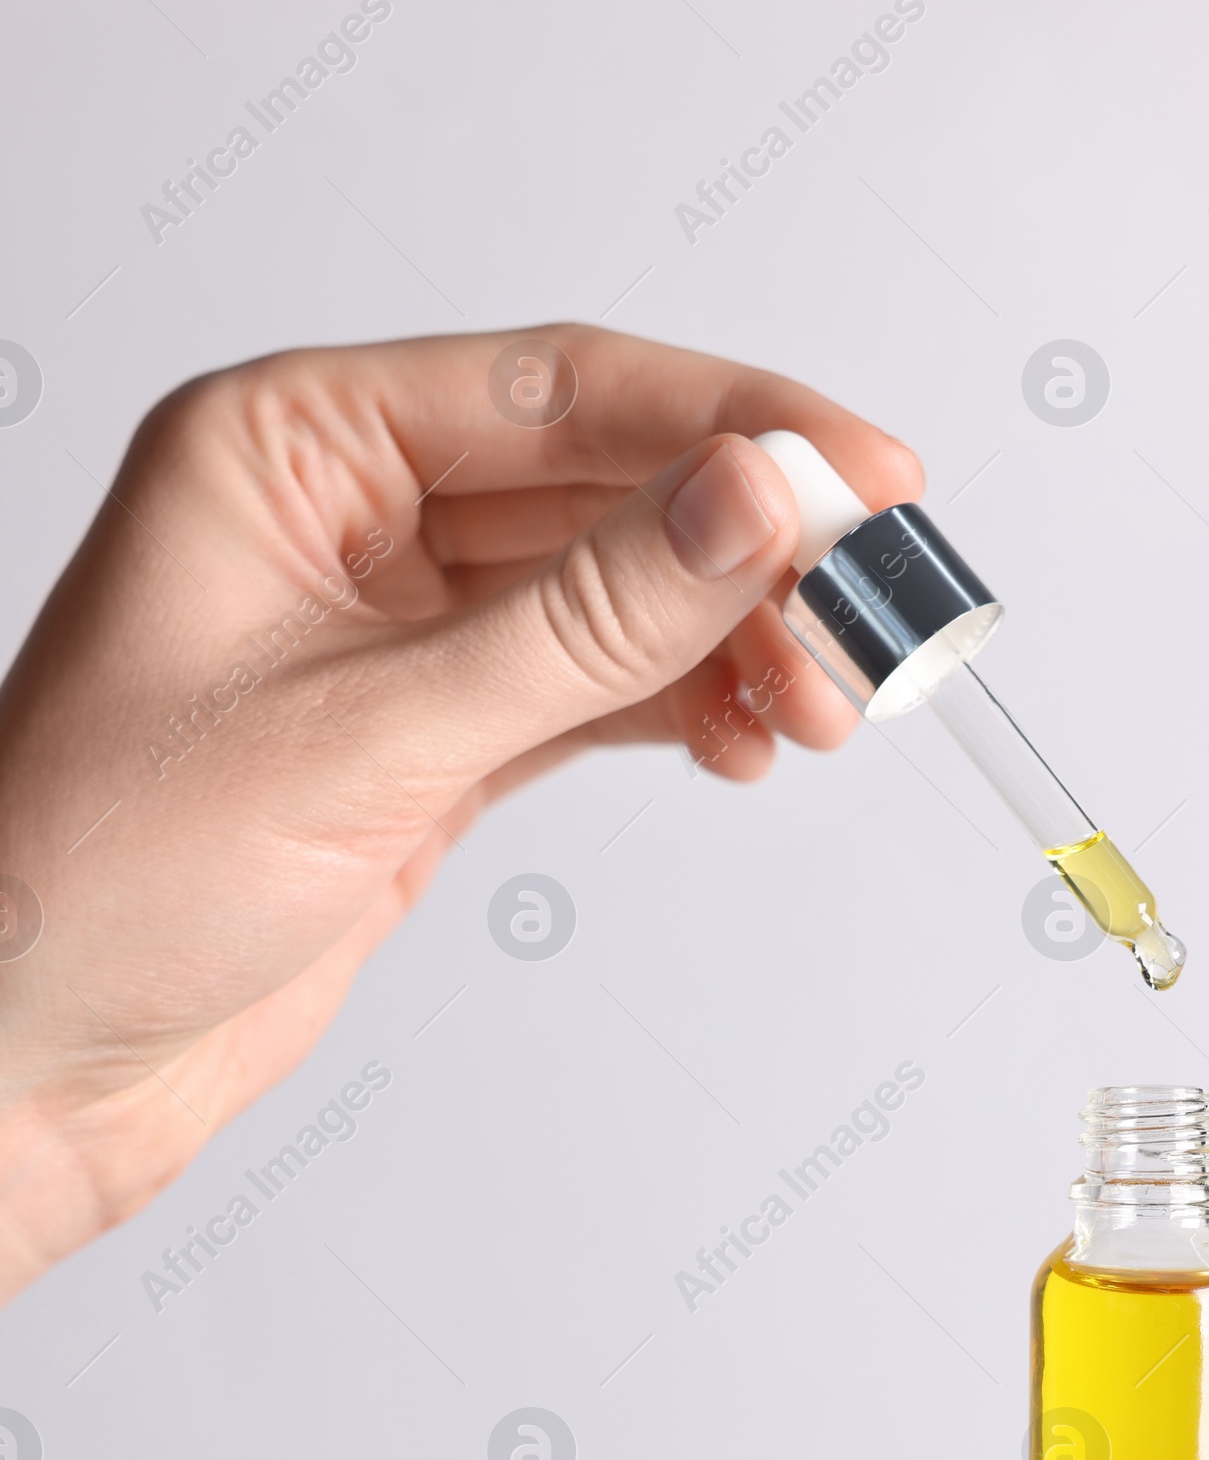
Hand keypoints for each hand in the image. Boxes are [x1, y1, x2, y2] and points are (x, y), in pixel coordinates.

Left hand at [0, 324, 920, 1298]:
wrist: (30, 1068)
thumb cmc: (96, 882)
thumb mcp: (364, 735)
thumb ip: (576, 624)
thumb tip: (750, 503)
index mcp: (285, 448)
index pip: (553, 391)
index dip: (725, 422)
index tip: (861, 471)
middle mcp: (345, 522)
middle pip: (601, 492)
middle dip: (747, 550)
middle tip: (873, 607)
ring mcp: (394, 637)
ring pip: (610, 600)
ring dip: (728, 642)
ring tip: (822, 702)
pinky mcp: (428, 743)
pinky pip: (588, 694)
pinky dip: (676, 712)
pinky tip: (743, 738)